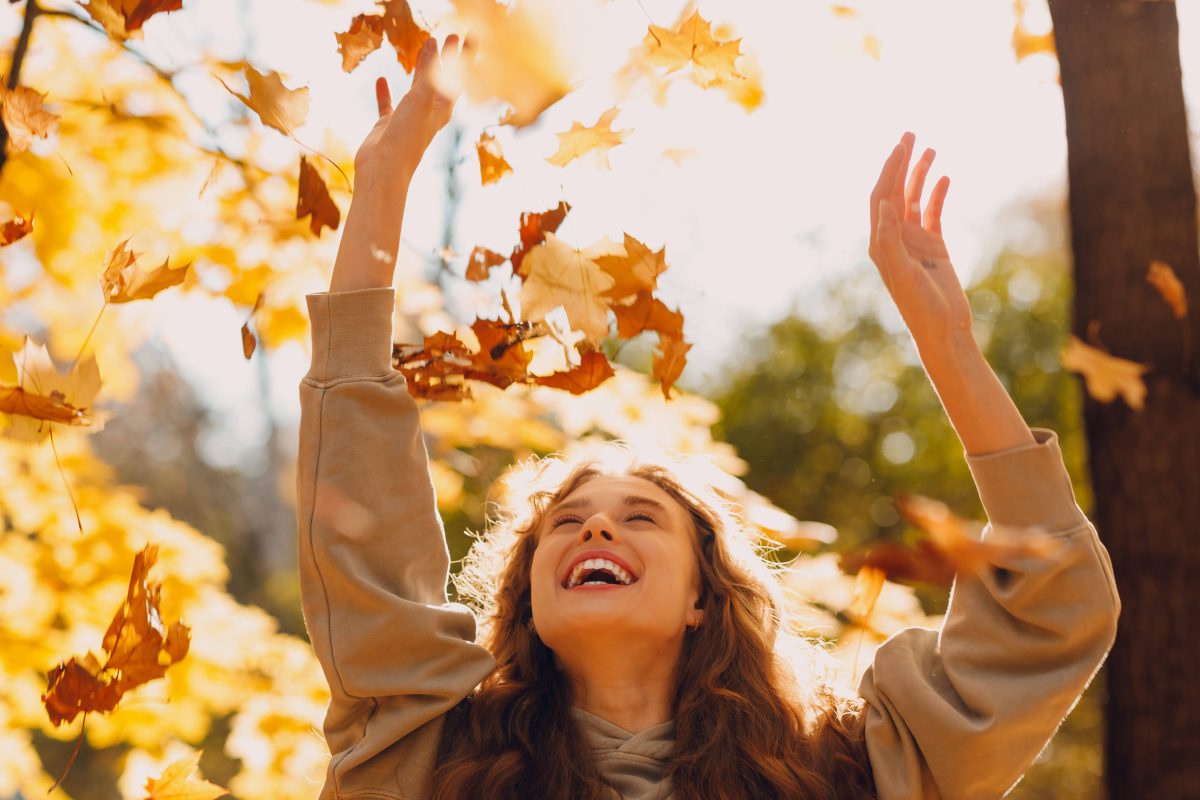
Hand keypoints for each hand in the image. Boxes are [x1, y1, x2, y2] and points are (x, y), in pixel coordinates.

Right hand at [354, 33, 470, 178]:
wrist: (384, 168)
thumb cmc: (407, 137)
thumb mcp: (421, 99)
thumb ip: (427, 72)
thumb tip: (433, 43)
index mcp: (441, 110)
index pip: (457, 79)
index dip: (462, 58)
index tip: (467, 39)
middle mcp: (428, 115)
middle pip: (440, 81)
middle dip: (444, 60)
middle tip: (450, 36)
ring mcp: (408, 120)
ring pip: (415, 90)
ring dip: (418, 71)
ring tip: (420, 51)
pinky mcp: (388, 127)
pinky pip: (387, 105)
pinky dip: (385, 93)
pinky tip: (381, 79)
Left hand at [868, 132, 973, 348]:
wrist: (942, 327)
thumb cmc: (918, 305)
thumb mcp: (901, 272)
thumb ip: (890, 239)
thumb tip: (883, 203)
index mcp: (880, 242)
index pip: (881, 196)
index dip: (889, 169)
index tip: (900, 146)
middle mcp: (894, 237)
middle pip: (895, 191)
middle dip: (901, 162)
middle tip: (910, 133)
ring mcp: (914, 240)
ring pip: (915, 198)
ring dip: (920, 174)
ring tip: (930, 148)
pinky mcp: (934, 246)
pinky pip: (933, 213)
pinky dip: (937, 195)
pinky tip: (945, 177)